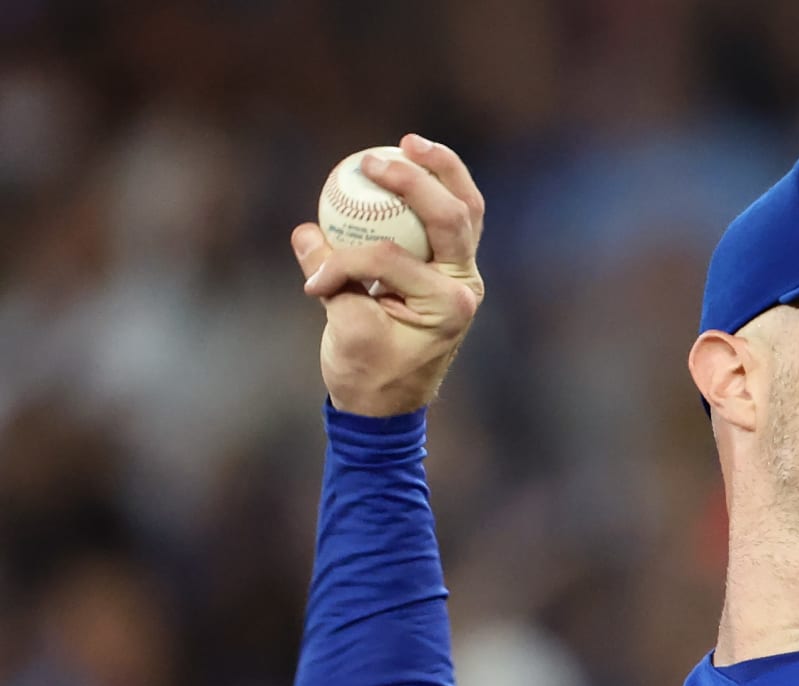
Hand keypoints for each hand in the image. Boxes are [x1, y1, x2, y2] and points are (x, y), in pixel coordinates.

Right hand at [292, 134, 485, 416]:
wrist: (385, 404)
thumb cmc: (367, 374)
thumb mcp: (345, 331)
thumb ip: (332, 280)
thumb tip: (306, 232)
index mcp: (449, 305)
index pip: (394, 259)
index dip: (346, 261)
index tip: (313, 283)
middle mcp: (464, 285)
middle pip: (454, 216)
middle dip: (418, 181)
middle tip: (377, 159)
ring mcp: (460, 275)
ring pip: (464, 210)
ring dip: (442, 171)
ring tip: (409, 141)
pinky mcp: (447, 269)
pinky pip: (445, 220)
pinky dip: (430, 190)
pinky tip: (405, 161)